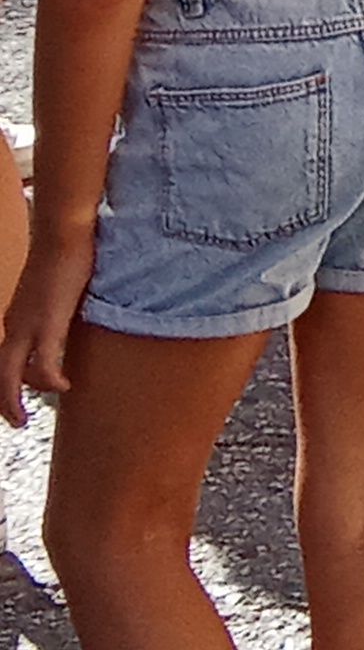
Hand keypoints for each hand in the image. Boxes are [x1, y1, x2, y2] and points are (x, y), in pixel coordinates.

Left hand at [0, 233, 93, 426]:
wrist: (63, 233)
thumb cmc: (65, 254)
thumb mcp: (54, 291)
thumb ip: (54, 309)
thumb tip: (64, 321)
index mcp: (15, 319)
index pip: (4, 360)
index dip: (11, 383)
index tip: (18, 397)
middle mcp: (14, 326)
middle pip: (0, 374)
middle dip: (3, 402)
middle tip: (15, 422)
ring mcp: (27, 326)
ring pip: (10, 376)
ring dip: (15, 400)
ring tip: (25, 417)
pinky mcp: (48, 324)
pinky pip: (44, 365)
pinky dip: (50, 380)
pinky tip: (64, 386)